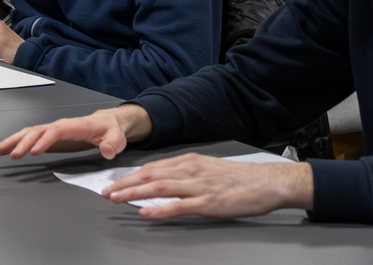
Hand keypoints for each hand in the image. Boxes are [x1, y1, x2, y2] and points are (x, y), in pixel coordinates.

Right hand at [0, 105, 153, 159]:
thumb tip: (106, 150)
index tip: (36, 151)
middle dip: (24, 142)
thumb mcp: (117, 137)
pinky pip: (30, 138)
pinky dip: (15, 142)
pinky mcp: (49, 137)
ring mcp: (53, 131)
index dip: (45, 140)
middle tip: (13, 155)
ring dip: (13, 141)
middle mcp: (60, 126)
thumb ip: (112, 143)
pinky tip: (3, 149)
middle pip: (38, 131)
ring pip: (29, 133)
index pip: (57, 131)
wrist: (108, 123)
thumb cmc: (111, 129)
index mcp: (75, 125)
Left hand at [103, 153, 314, 219]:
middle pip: (150, 175)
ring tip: (117, 199)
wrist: (266, 182)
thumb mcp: (208, 168)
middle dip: (125, 183)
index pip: (152, 166)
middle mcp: (190, 170)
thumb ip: (186, 174)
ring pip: (159, 187)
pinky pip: (178, 206)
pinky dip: (159, 209)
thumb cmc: (239, 179)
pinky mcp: (208, 202)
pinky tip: (145, 212)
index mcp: (190, 161)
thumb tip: (162, 181)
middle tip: (106, 192)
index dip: (130, 175)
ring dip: (134, 193)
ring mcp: (198, 186)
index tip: (115, 181)